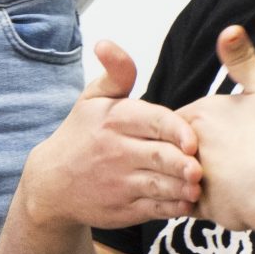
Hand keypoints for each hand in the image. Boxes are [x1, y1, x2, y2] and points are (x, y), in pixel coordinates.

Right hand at [20, 41, 201, 229]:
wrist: (52, 183)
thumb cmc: (82, 133)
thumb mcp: (92, 98)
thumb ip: (115, 72)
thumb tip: (106, 43)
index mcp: (114, 119)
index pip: (152, 121)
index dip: (176, 130)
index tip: (192, 140)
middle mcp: (116, 152)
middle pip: (159, 157)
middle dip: (183, 164)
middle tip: (201, 168)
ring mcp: (119, 184)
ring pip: (159, 186)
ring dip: (183, 188)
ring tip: (198, 186)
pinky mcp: (123, 210)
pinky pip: (155, 210)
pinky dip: (174, 208)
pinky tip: (187, 201)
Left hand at [177, 26, 254, 232]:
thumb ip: (243, 60)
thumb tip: (230, 28)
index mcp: (198, 115)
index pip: (184, 120)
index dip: (202, 127)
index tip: (224, 134)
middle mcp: (186, 145)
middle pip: (178, 147)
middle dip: (192, 153)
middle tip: (227, 159)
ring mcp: (189, 177)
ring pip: (182, 176)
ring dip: (194, 178)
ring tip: (225, 182)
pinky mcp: (197, 208)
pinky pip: (192, 206)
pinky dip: (202, 205)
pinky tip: (224, 204)